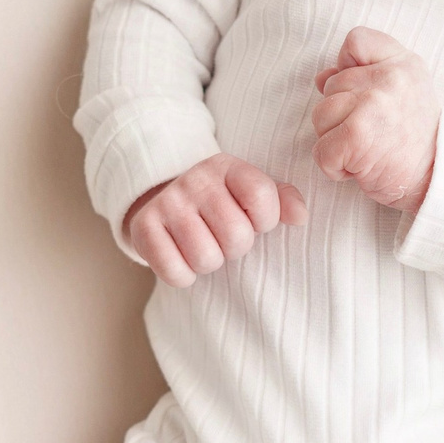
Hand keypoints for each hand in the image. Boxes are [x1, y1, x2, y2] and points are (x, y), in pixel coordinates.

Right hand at [124, 153, 307, 287]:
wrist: (163, 201)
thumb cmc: (220, 204)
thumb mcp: (250, 193)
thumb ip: (282, 201)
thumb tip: (300, 216)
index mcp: (227, 167)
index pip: (262, 197)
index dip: (264, 221)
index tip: (252, 221)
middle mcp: (195, 180)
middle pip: (236, 235)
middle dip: (235, 247)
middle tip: (222, 238)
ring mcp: (167, 203)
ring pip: (206, 257)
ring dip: (210, 262)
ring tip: (204, 247)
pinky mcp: (143, 227)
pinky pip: (176, 272)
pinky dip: (183, 275)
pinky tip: (182, 258)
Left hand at [310, 26, 439, 211]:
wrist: (437, 180)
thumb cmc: (415, 140)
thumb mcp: (406, 91)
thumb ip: (364, 74)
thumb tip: (322, 78)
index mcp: (402, 62)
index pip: (356, 41)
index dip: (348, 67)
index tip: (366, 95)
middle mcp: (389, 77)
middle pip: (331, 86)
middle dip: (341, 115)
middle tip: (373, 134)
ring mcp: (372, 104)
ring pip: (320, 116)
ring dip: (335, 140)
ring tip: (366, 150)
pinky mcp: (356, 135)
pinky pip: (320, 149)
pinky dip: (333, 166)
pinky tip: (359, 167)